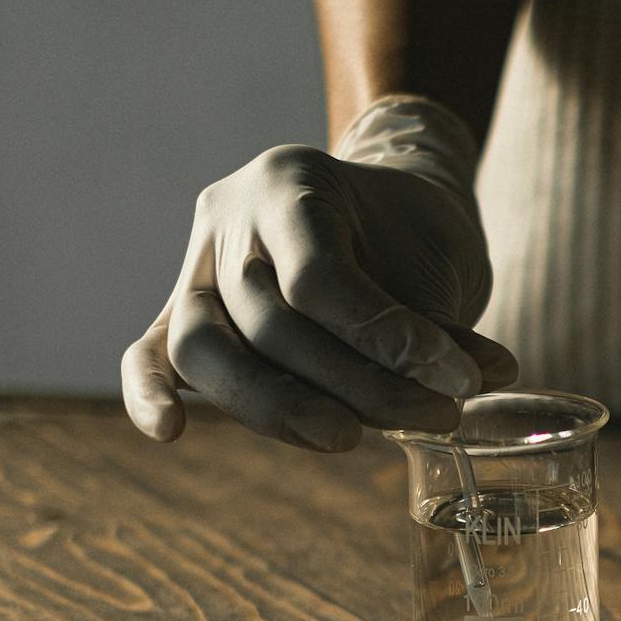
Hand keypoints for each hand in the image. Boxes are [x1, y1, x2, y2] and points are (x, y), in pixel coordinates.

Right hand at [121, 96, 517, 447]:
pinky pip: (148, 353)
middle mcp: (229, 218)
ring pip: (205, 348)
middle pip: (266, 322)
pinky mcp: (180, 315)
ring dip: (277, 408)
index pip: (319, 277)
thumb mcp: (435, 259)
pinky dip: (149, 393)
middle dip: (355, 385)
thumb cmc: (407, 235)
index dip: (387, 339)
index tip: (459, 381)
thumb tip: (472, 382)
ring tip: (350, 440)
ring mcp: (195, 266)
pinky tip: (170, 430)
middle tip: (432, 418)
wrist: (377, 214)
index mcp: (290, 181)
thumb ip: (438, 325)